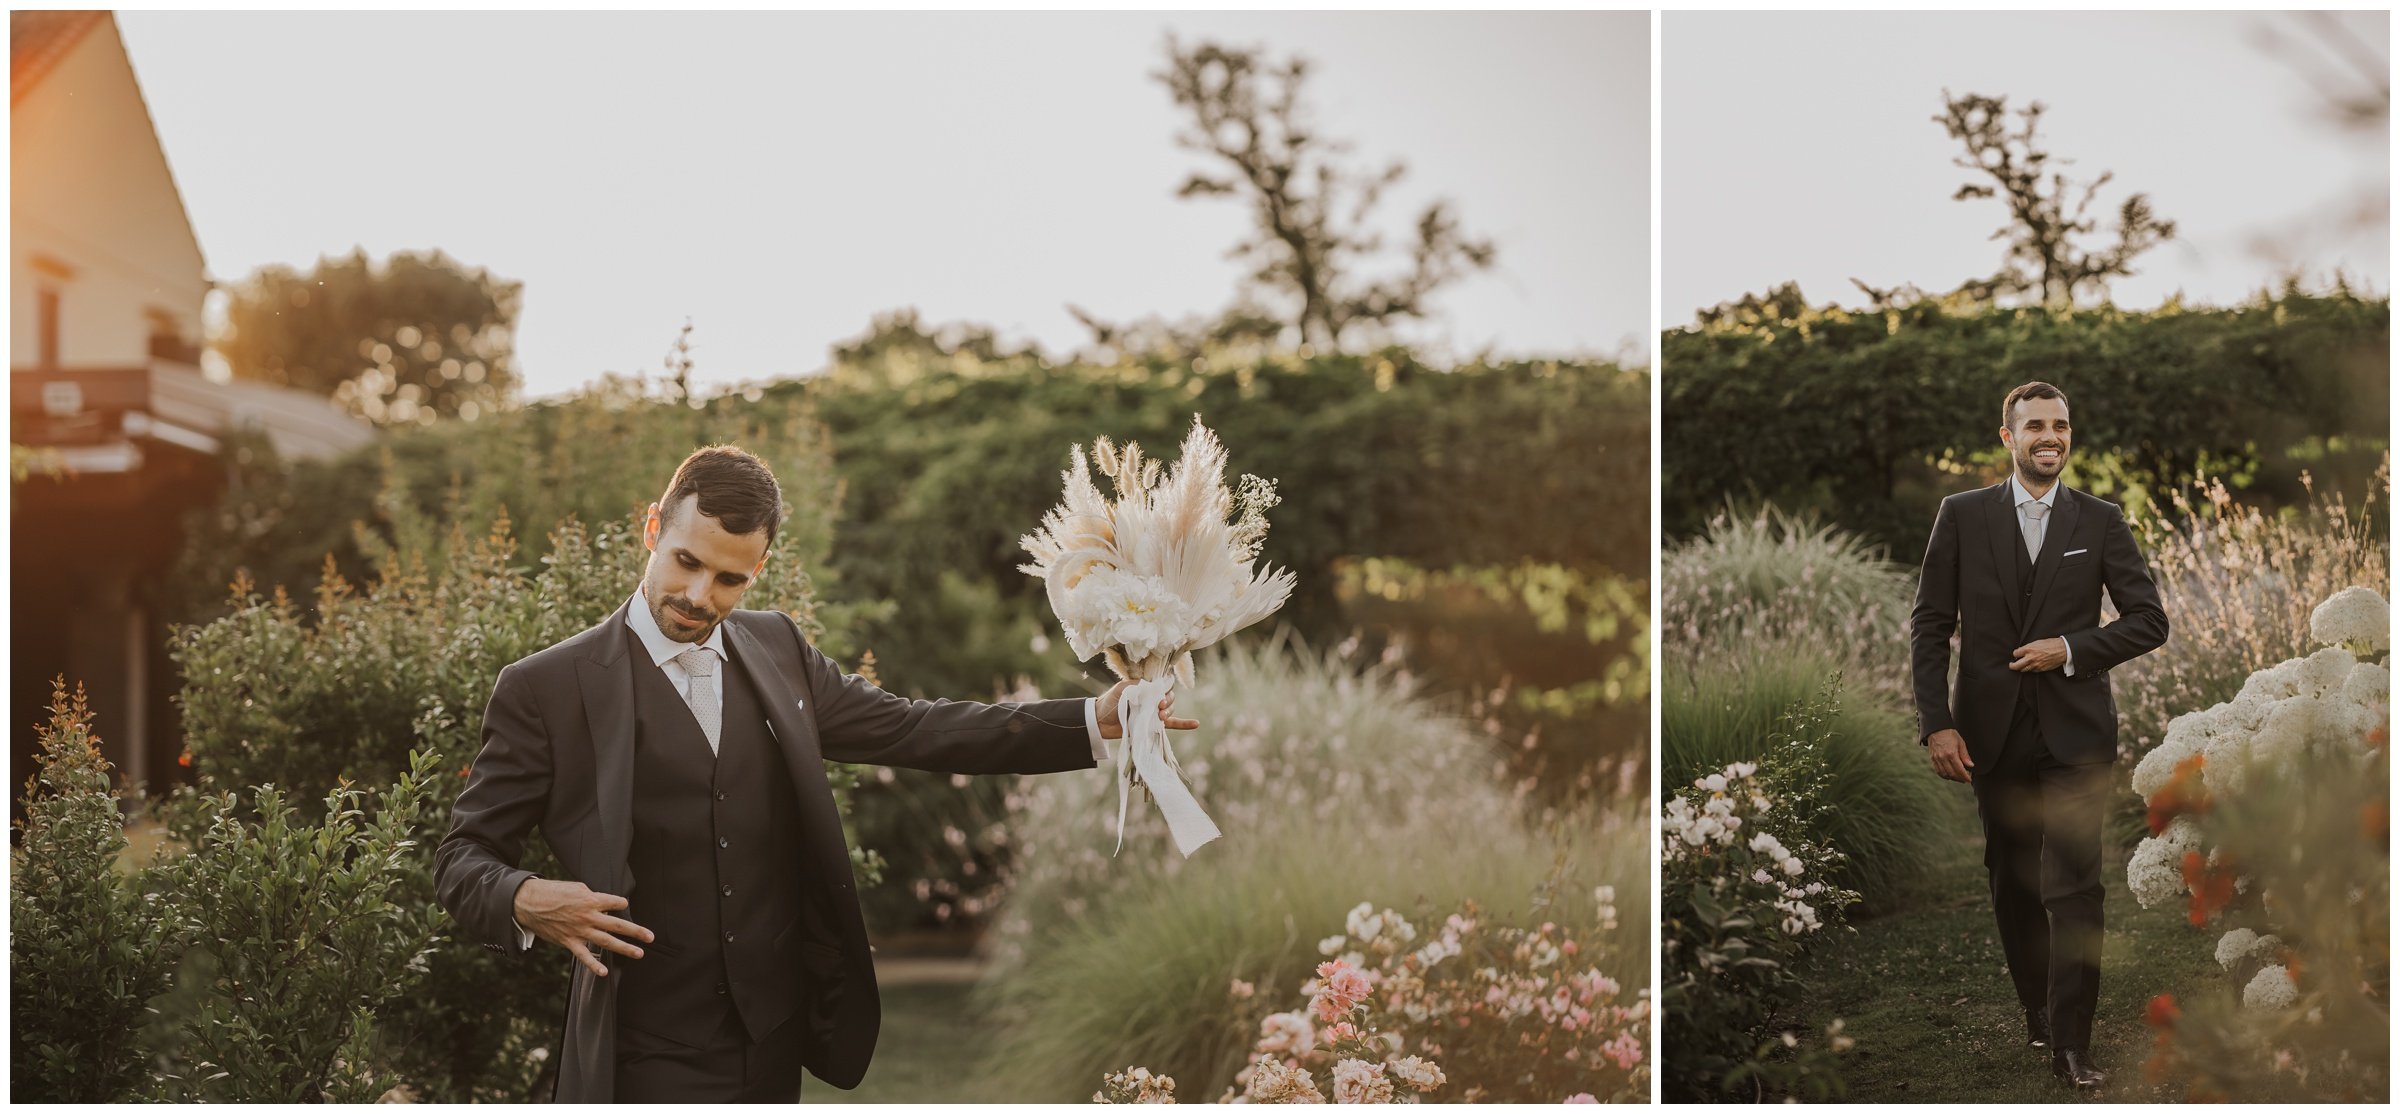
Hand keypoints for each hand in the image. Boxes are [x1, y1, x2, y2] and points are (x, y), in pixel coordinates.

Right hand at [513, 877, 652, 976]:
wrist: (529, 903)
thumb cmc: (553, 891)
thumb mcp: (576, 887)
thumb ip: (592, 896)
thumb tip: (603, 903)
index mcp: (592, 899)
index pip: (616, 903)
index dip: (621, 903)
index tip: (623, 905)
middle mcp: (589, 916)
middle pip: (618, 925)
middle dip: (636, 931)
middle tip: (651, 937)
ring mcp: (579, 931)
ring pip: (606, 941)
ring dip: (624, 948)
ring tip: (639, 953)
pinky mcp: (569, 941)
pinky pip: (584, 956)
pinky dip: (594, 965)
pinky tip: (604, 973)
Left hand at [1096, 679, 1199, 739]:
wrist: (1099, 722)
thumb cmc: (1110, 702)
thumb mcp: (1122, 689)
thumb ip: (1138, 686)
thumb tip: (1154, 688)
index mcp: (1145, 687)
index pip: (1163, 684)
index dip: (1165, 689)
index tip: (1159, 696)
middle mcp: (1151, 698)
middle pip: (1169, 697)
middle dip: (1167, 701)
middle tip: (1158, 708)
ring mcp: (1153, 712)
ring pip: (1170, 709)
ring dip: (1170, 712)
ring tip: (1161, 717)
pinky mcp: (1153, 725)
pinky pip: (1172, 724)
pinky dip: (1184, 724)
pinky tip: (1196, 724)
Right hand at [1927, 729, 1974, 783]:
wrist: (1936, 729)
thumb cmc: (1950, 734)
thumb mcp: (1961, 743)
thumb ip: (1965, 755)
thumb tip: (1971, 766)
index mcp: (1951, 754)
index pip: (1959, 770)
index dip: (1965, 777)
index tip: (1969, 780)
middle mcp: (1943, 758)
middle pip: (1952, 774)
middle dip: (1960, 779)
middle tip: (1965, 779)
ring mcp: (1937, 759)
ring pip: (1944, 774)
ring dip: (1952, 778)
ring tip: (1958, 778)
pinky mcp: (1932, 759)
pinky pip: (1938, 771)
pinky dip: (1944, 775)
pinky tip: (1949, 775)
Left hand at [2009, 637, 2067, 672]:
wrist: (2062, 650)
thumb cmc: (2051, 644)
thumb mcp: (2037, 642)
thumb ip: (2028, 647)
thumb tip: (2022, 651)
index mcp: (2029, 649)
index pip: (2015, 654)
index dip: (2015, 654)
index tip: (2016, 654)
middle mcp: (2031, 658)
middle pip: (2016, 665)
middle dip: (2012, 665)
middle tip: (2011, 664)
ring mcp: (2035, 665)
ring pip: (2023, 670)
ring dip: (2021, 668)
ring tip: (2021, 666)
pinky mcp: (2041, 669)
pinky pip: (2032, 671)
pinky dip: (2030, 669)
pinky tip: (2031, 666)